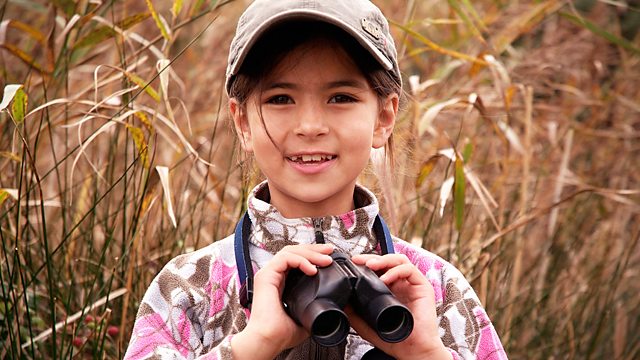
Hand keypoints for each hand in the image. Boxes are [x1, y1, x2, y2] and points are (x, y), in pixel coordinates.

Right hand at [231, 244, 333, 358]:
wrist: (269, 340)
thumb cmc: (280, 334)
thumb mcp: (303, 317)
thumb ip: (312, 308)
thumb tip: (328, 307)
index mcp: (280, 282)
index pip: (295, 260)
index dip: (312, 256)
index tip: (328, 258)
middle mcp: (273, 276)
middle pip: (293, 251)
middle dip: (314, 249)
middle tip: (330, 251)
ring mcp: (268, 274)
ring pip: (290, 252)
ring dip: (310, 253)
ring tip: (325, 260)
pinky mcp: (266, 275)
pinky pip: (285, 258)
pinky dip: (301, 261)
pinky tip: (312, 270)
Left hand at [347, 254, 450, 359]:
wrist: (411, 350)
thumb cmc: (393, 338)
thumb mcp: (366, 323)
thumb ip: (354, 310)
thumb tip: (340, 298)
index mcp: (390, 289)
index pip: (379, 268)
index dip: (366, 263)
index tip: (353, 263)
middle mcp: (401, 284)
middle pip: (387, 260)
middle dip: (372, 258)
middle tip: (359, 261)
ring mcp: (412, 284)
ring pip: (399, 260)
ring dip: (384, 259)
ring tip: (371, 265)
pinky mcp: (423, 286)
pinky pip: (410, 270)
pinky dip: (396, 271)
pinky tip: (386, 279)